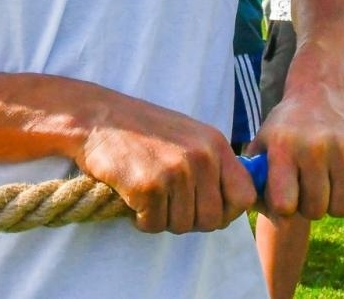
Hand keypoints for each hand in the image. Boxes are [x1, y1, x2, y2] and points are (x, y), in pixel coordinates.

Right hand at [75, 96, 254, 234]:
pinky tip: (132, 195)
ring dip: (162, 218)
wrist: (98, 117)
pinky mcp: (148, 186)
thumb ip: (214, 164)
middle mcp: (201, 157)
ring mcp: (175, 171)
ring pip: (181, 225)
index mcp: (216, 144)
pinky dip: (141, 218)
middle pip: (211, 219)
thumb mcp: (190, 136)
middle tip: (167, 204)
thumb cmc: (143, 129)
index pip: (245, 196)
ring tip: (148, 194)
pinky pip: (153, 224)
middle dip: (189, 220)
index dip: (228, 212)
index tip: (208, 211)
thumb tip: (234, 204)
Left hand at [250, 83, 343, 220]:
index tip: (286, 196)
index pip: (284, 205)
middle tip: (309, 187)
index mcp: (284, 147)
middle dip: (310, 206)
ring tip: (327, 181)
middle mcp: (316, 148)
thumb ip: (259, 183)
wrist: (325, 88)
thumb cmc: (289, 126)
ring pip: (342, 208)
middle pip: (315, 211)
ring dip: (333, 201)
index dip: (284, 207)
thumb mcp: (264, 144)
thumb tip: (275, 221)